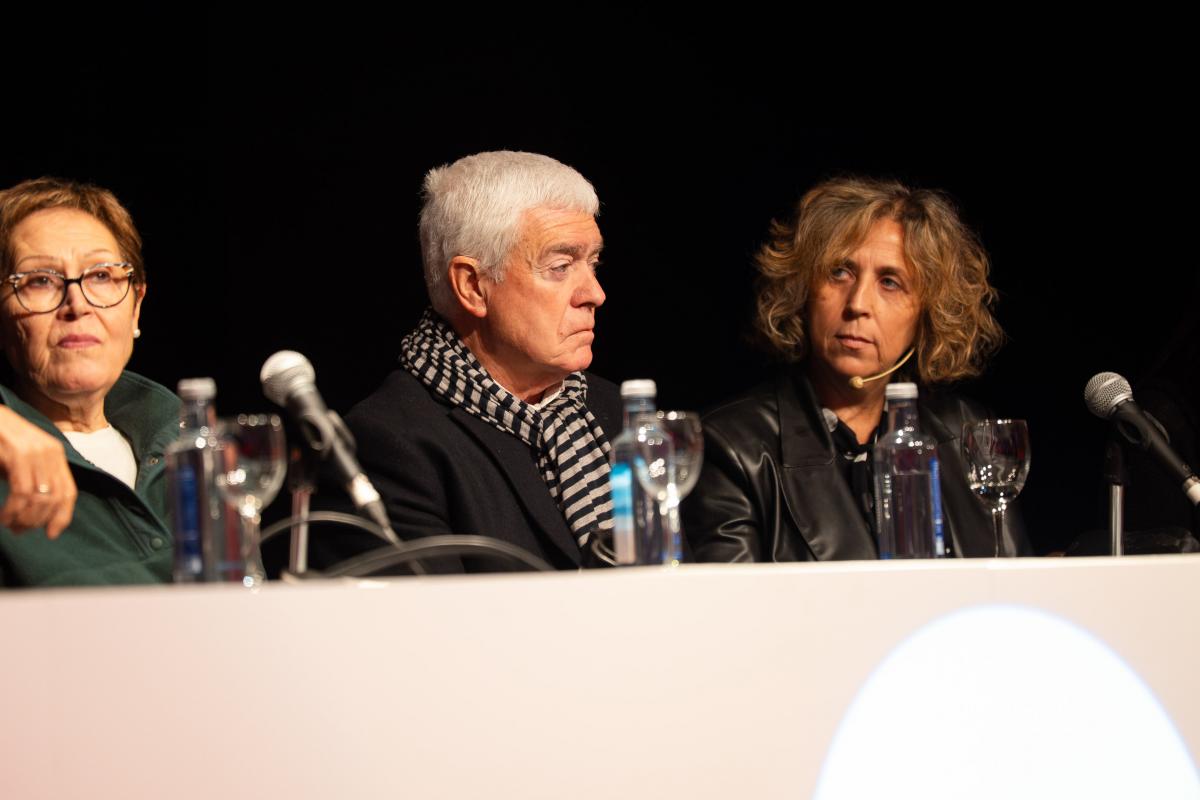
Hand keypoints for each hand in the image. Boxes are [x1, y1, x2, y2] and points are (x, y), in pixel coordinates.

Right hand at [0, 405, 76, 538]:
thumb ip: (33, 479)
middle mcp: (50, 452)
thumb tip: (36, 512)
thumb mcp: (20, 459)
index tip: (52, 534)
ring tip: (11, 525)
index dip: (63, 516)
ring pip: (40, 498)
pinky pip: (22, 492)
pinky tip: (4, 517)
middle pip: (56, 498)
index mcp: (55, 453)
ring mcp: (35, 452)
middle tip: (20, 530)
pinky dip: (13, 510)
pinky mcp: (18, 455)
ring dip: (24, 519)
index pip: (68, 491)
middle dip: (38, 521)